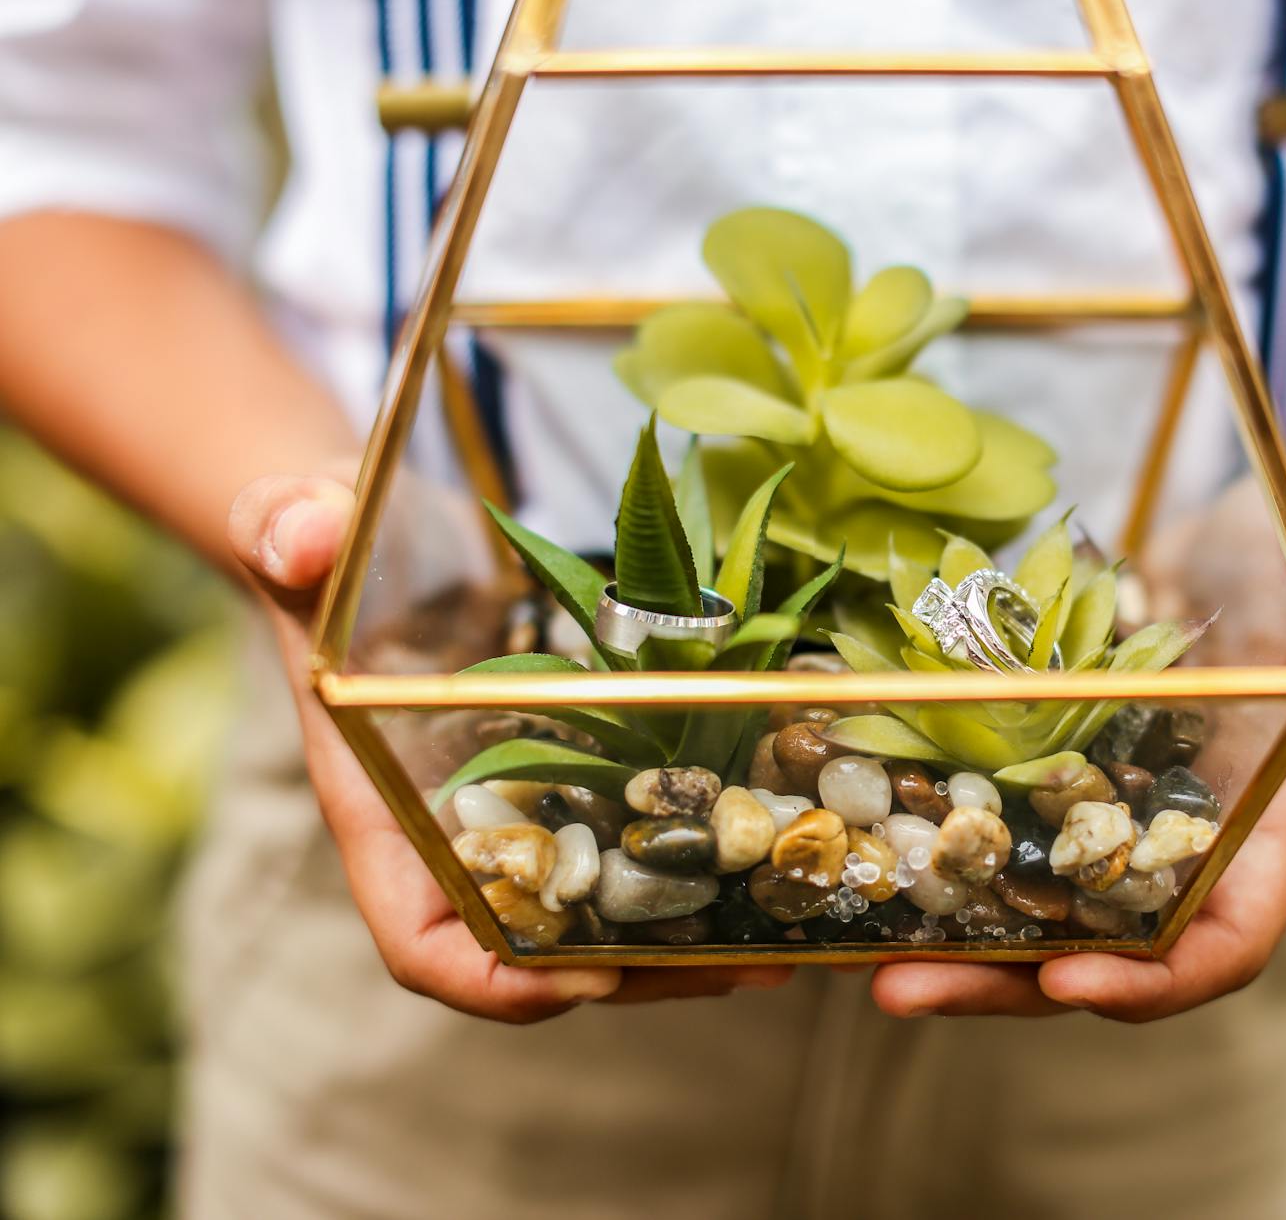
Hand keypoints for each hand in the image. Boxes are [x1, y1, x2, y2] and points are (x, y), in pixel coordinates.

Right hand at [227, 470, 791, 1022]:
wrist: (369, 532)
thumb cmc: (328, 544)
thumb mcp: (302, 525)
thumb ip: (288, 530)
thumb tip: (298, 539)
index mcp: (384, 811)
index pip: (422, 941)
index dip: (498, 978)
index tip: (588, 977)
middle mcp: (453, 832)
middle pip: (537, 953)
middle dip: (633, 973)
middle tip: (740, 964)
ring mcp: (517, 809)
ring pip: (596, 915)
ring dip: (682, 938)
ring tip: (779, 934)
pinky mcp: (570, 772)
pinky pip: (629, 844)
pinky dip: (696, 862)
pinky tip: (769, 851)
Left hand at [870, 466, 1285, 1019]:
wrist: (1251, 554)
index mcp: (1265, 822)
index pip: (1226, 936)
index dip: (1156, 976)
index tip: (1073, 978)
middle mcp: (1178, 843)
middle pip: (1097, 950)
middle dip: (1004, 981)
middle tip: (896, 985)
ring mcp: (1105, 817)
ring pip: (1024, 907)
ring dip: (940, 935)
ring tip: (837, 948)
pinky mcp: (1047, 777)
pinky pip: (984, 829)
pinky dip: (922, 844)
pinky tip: (837, 839)